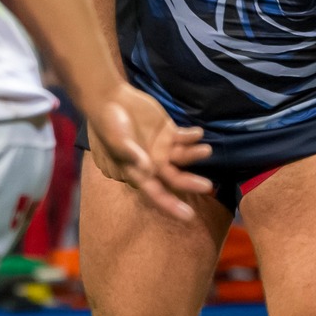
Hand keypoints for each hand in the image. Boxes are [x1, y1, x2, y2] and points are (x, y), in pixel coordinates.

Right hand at [85, 85, 212, 220]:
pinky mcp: (168, 132)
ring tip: (206, 150)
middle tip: (207, 186)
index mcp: (138, 171)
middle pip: (175, 178)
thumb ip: (130, 154)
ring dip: (195, 155)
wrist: (110, 99)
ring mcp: (162, 148)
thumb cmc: (107, 124)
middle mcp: (153, 164)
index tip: (188, 215)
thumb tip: (147, 169)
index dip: (171, 205)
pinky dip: (192, 137)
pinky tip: (198, 133)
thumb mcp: (116, 140)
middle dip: (190, 183)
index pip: (156, 193)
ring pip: (183, 157)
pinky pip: (184, 138)